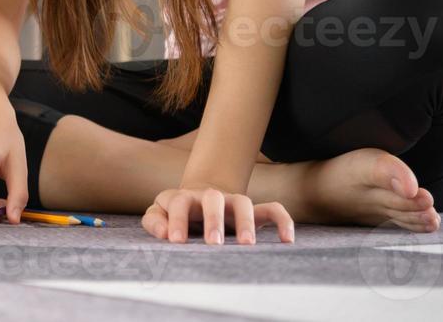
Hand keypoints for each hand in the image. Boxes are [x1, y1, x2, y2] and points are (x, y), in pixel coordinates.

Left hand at [143, 185, 294, 244]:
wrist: (201, 199)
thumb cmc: (175, 214)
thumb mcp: (160, 214)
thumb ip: (155, 221)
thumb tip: (165, 234)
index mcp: (183, 198)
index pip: (178, 202)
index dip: (176, 220)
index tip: (175, 241)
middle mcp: (209, 197)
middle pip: (212, 199)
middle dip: (213, 219)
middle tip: (213, 243)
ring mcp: (232, 202)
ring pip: (242, 202)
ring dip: (246, 221)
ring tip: (247, 244)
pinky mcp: (254, 211)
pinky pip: (272, 210)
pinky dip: (282, 220)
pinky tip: (287, 239)